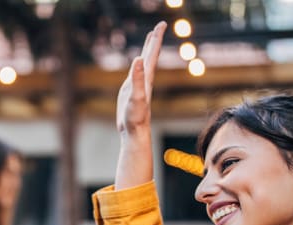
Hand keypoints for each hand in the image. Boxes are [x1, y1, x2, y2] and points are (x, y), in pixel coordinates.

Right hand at [117, 21, 164, 135]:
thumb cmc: (136, 117)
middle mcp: (145, 79)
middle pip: (151, 55)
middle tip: (159, 25)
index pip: (152, 53)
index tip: (161, 24)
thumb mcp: (136, 96)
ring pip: (145, 63)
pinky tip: (138, 62)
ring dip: (147, 49)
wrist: (135, 132)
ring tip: (150, 38)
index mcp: (147, 77)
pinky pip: (137, 72)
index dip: (156, 38)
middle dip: (154, 40)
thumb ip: (137, 78)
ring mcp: (138, 84)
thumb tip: (139, 59)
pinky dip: (138, 63)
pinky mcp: (131, 90)